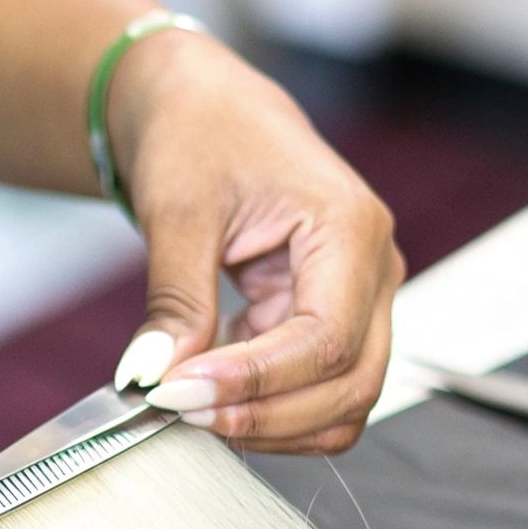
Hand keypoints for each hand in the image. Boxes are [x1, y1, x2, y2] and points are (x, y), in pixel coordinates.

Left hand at [107, 31, 403, 453]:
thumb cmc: (197, 131)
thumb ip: (176, 300)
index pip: (326, 340)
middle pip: (351, 383)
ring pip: (342, 398)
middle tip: (178, 408)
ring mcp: (357, 297)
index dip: (255, 381)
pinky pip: (315, 387)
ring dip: (271, 421)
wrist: (197, 106)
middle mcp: (372, 267)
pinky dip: (266, 406)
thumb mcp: (178, 212)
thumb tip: (155, 375)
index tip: (178, 392)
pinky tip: (206, 391)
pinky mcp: (327, 315)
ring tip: (190, 406)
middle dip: (266, 414)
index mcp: (349, 228)